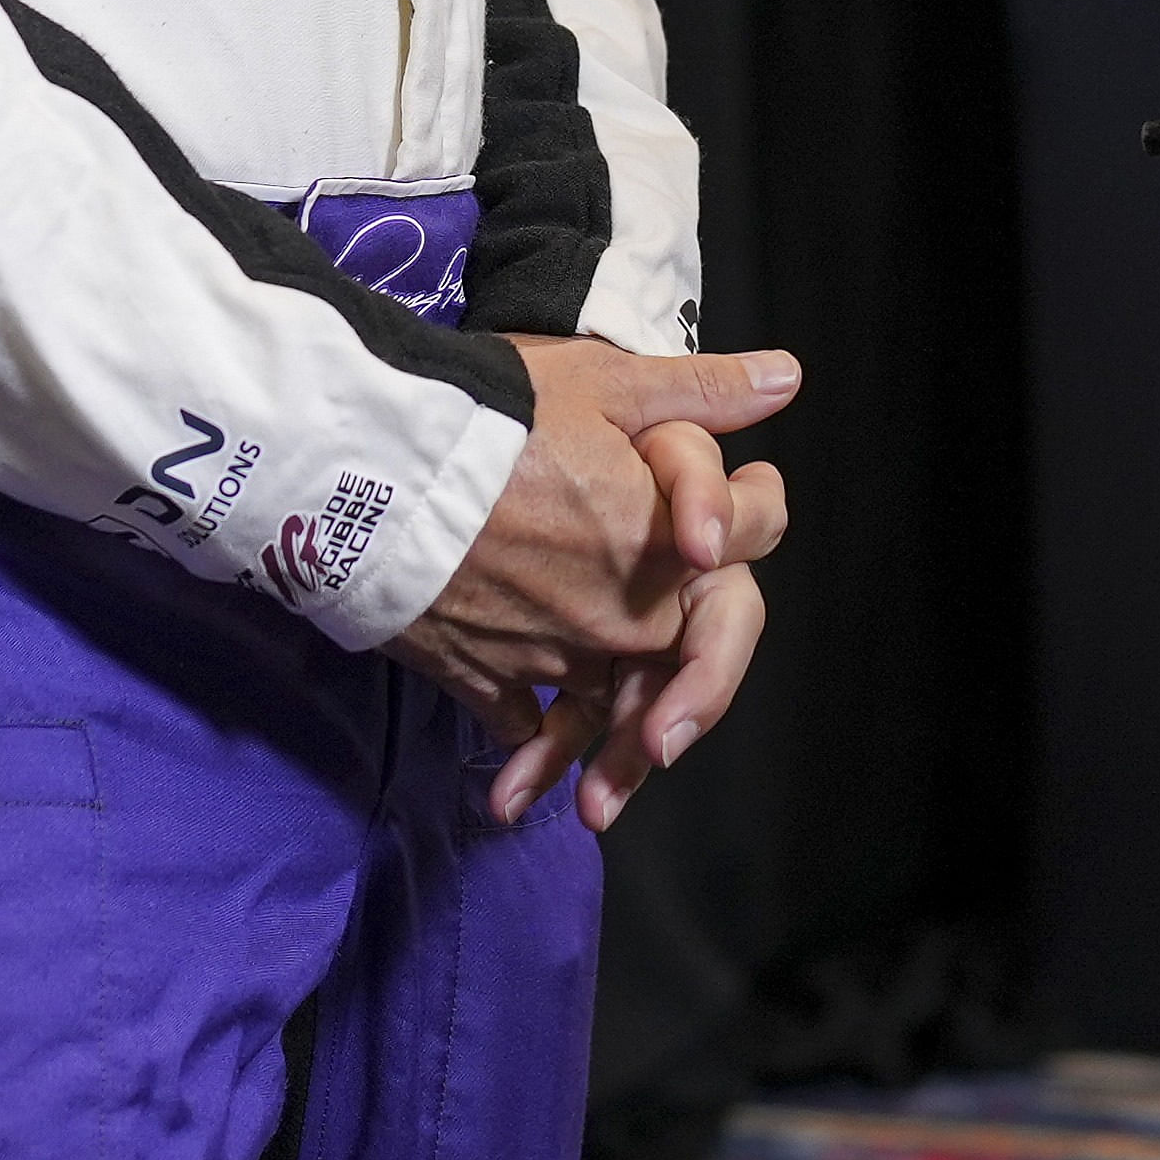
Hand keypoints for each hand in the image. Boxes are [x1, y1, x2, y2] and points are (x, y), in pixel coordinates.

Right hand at [380, 339, 798, 832]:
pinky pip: (523, 723)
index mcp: (671, 545)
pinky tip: (523, 747)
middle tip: (691, 654)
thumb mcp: (606, 383)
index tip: (745, 497)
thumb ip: (702, 393)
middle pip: (687, 651)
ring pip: (606, 705)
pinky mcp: (484, 677)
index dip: (758, 506)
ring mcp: (555, 655)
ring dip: (609, 736)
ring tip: (600, 781)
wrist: (372, 468)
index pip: (756, 536)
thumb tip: (787, 377)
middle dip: (695, 661)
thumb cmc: (494, 416)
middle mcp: (627, 616)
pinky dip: (528, 742)